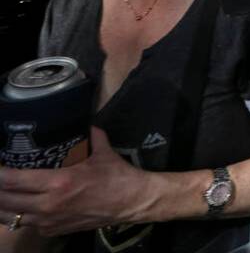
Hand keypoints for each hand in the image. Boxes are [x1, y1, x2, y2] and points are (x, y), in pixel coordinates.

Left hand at [0, 128, 154, 234]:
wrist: (132, 202)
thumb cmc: (117, 177)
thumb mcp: (102, 153)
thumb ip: (91, 137)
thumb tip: (87, 124)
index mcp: (58, 183)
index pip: (13, 180)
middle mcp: (48, 204)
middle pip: (5, 200)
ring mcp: (49, 221)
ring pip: (10, 217)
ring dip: (1, 205)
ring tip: (1, 194)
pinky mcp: (53, 230)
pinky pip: (26, 225)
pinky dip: (18, 216)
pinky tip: (20, 206)